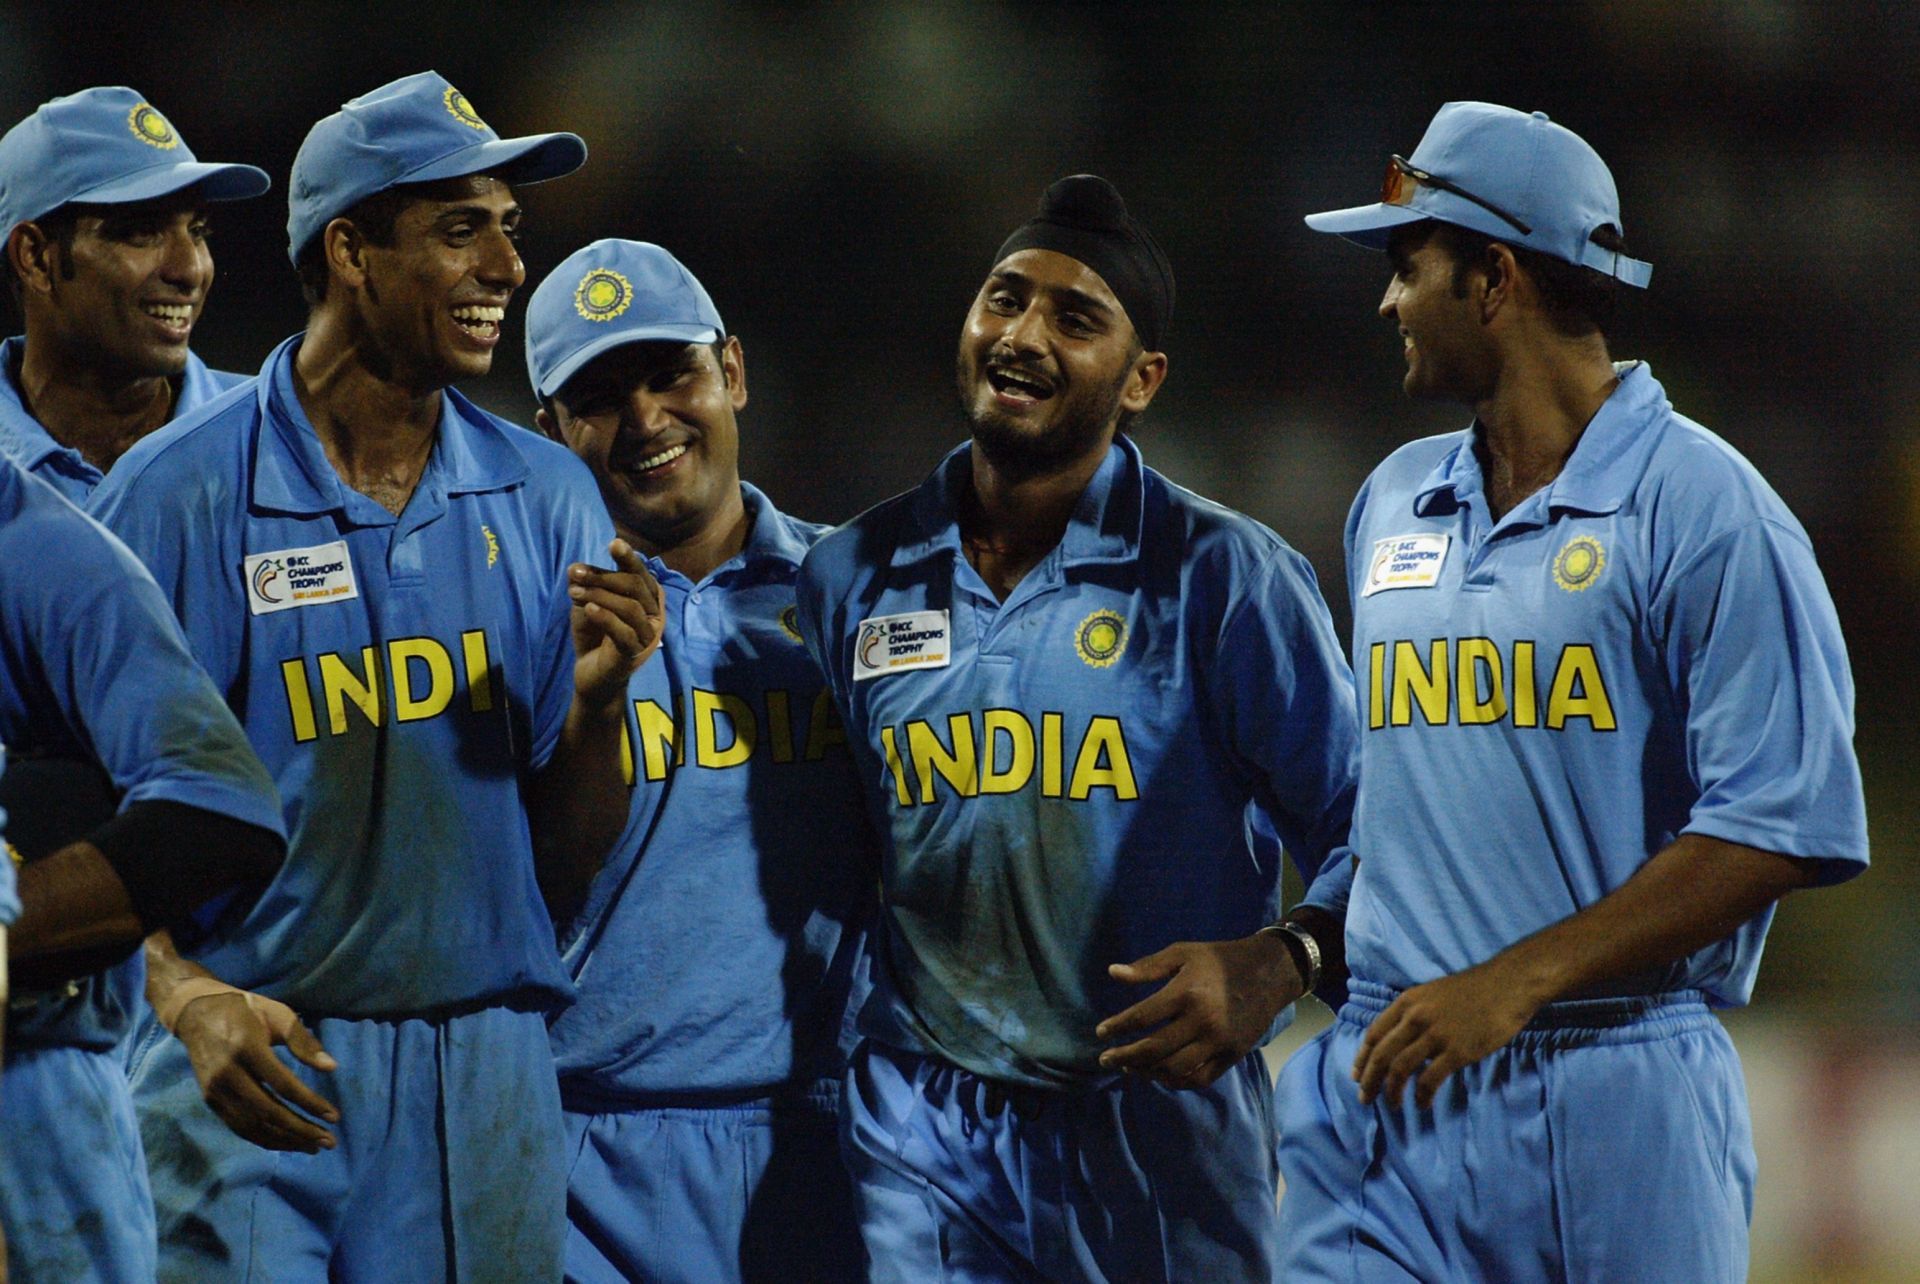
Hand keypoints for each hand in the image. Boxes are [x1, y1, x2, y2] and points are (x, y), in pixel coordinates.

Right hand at [173, 989, 340, 1152]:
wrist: (196, 1013)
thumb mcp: (278, 1014)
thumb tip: (331, 1067)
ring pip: (252, 1125)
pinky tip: (285, 1142)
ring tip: (312, 1146)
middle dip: (300, 1130)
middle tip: (328, 1141)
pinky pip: (238, 1126)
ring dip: (284, 1140)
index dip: (310, 1103)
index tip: (334, 1116)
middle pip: (267, 1112)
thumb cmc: (245, 1010)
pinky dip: (263, 1138)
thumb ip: (303, 1040)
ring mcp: (215, 1090)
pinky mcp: (210, 1100)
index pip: (283, 1084)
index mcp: (247, 1048)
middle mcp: (228, 1074)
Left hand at [567, 539, 664, 708]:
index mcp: (646, 599)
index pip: (640, 574)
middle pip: (635, 586)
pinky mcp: (633, 654)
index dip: (629, 558)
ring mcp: (646, 636)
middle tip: (574, 574)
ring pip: (629, 607)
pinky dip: (606, 617)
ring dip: (599, 595)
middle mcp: (653, 615)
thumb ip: (586, 586)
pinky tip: (588, 609)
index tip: (613, 543)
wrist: (592, 674)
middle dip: (603, 576)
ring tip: (573, 592)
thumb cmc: (595, 634)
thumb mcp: (588, 603)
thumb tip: (573, 568)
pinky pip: (624, 632)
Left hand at [1094, 933, 1303, 1089]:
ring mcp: (1218, 1042)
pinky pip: (1199, 1078)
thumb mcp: (1183, 952)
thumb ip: (1148, 966)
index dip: (1118, 1027)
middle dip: (1125, 1057)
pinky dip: (1175, 1081)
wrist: (1268, 973)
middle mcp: (1202, 1021)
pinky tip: (1158, 1074)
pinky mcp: (1231, 1056)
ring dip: (1147, 1072)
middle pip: (1154, 1049)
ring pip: (1175, 1069)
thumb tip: (1113, 973)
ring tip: (1129, 1068)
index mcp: (1187, 993)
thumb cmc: (1218, 959)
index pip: (1142, 1017)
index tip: (1100, 1032)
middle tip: (1105, 1059)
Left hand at [1352, 961, 1542, 1109]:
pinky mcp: (1457, 1051)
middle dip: (1369, 1080)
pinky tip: (1422, 1104)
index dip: (1362, 1058)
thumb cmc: (1472, 990)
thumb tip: (1400, 1042)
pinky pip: (1430, 1079)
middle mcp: (1415, 1018)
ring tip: (1392, 1105)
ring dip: (1392, 1092)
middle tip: (1365, 1098)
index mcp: (1407, 1002)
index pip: (1374, 1034)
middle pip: (1381, 1055)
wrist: (1507, 985)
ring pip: (1400, 1069)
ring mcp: (1435, 1035)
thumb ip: (1413, 1015)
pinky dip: (1421, 1095)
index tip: (1357, 1076)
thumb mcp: (1432, 994)